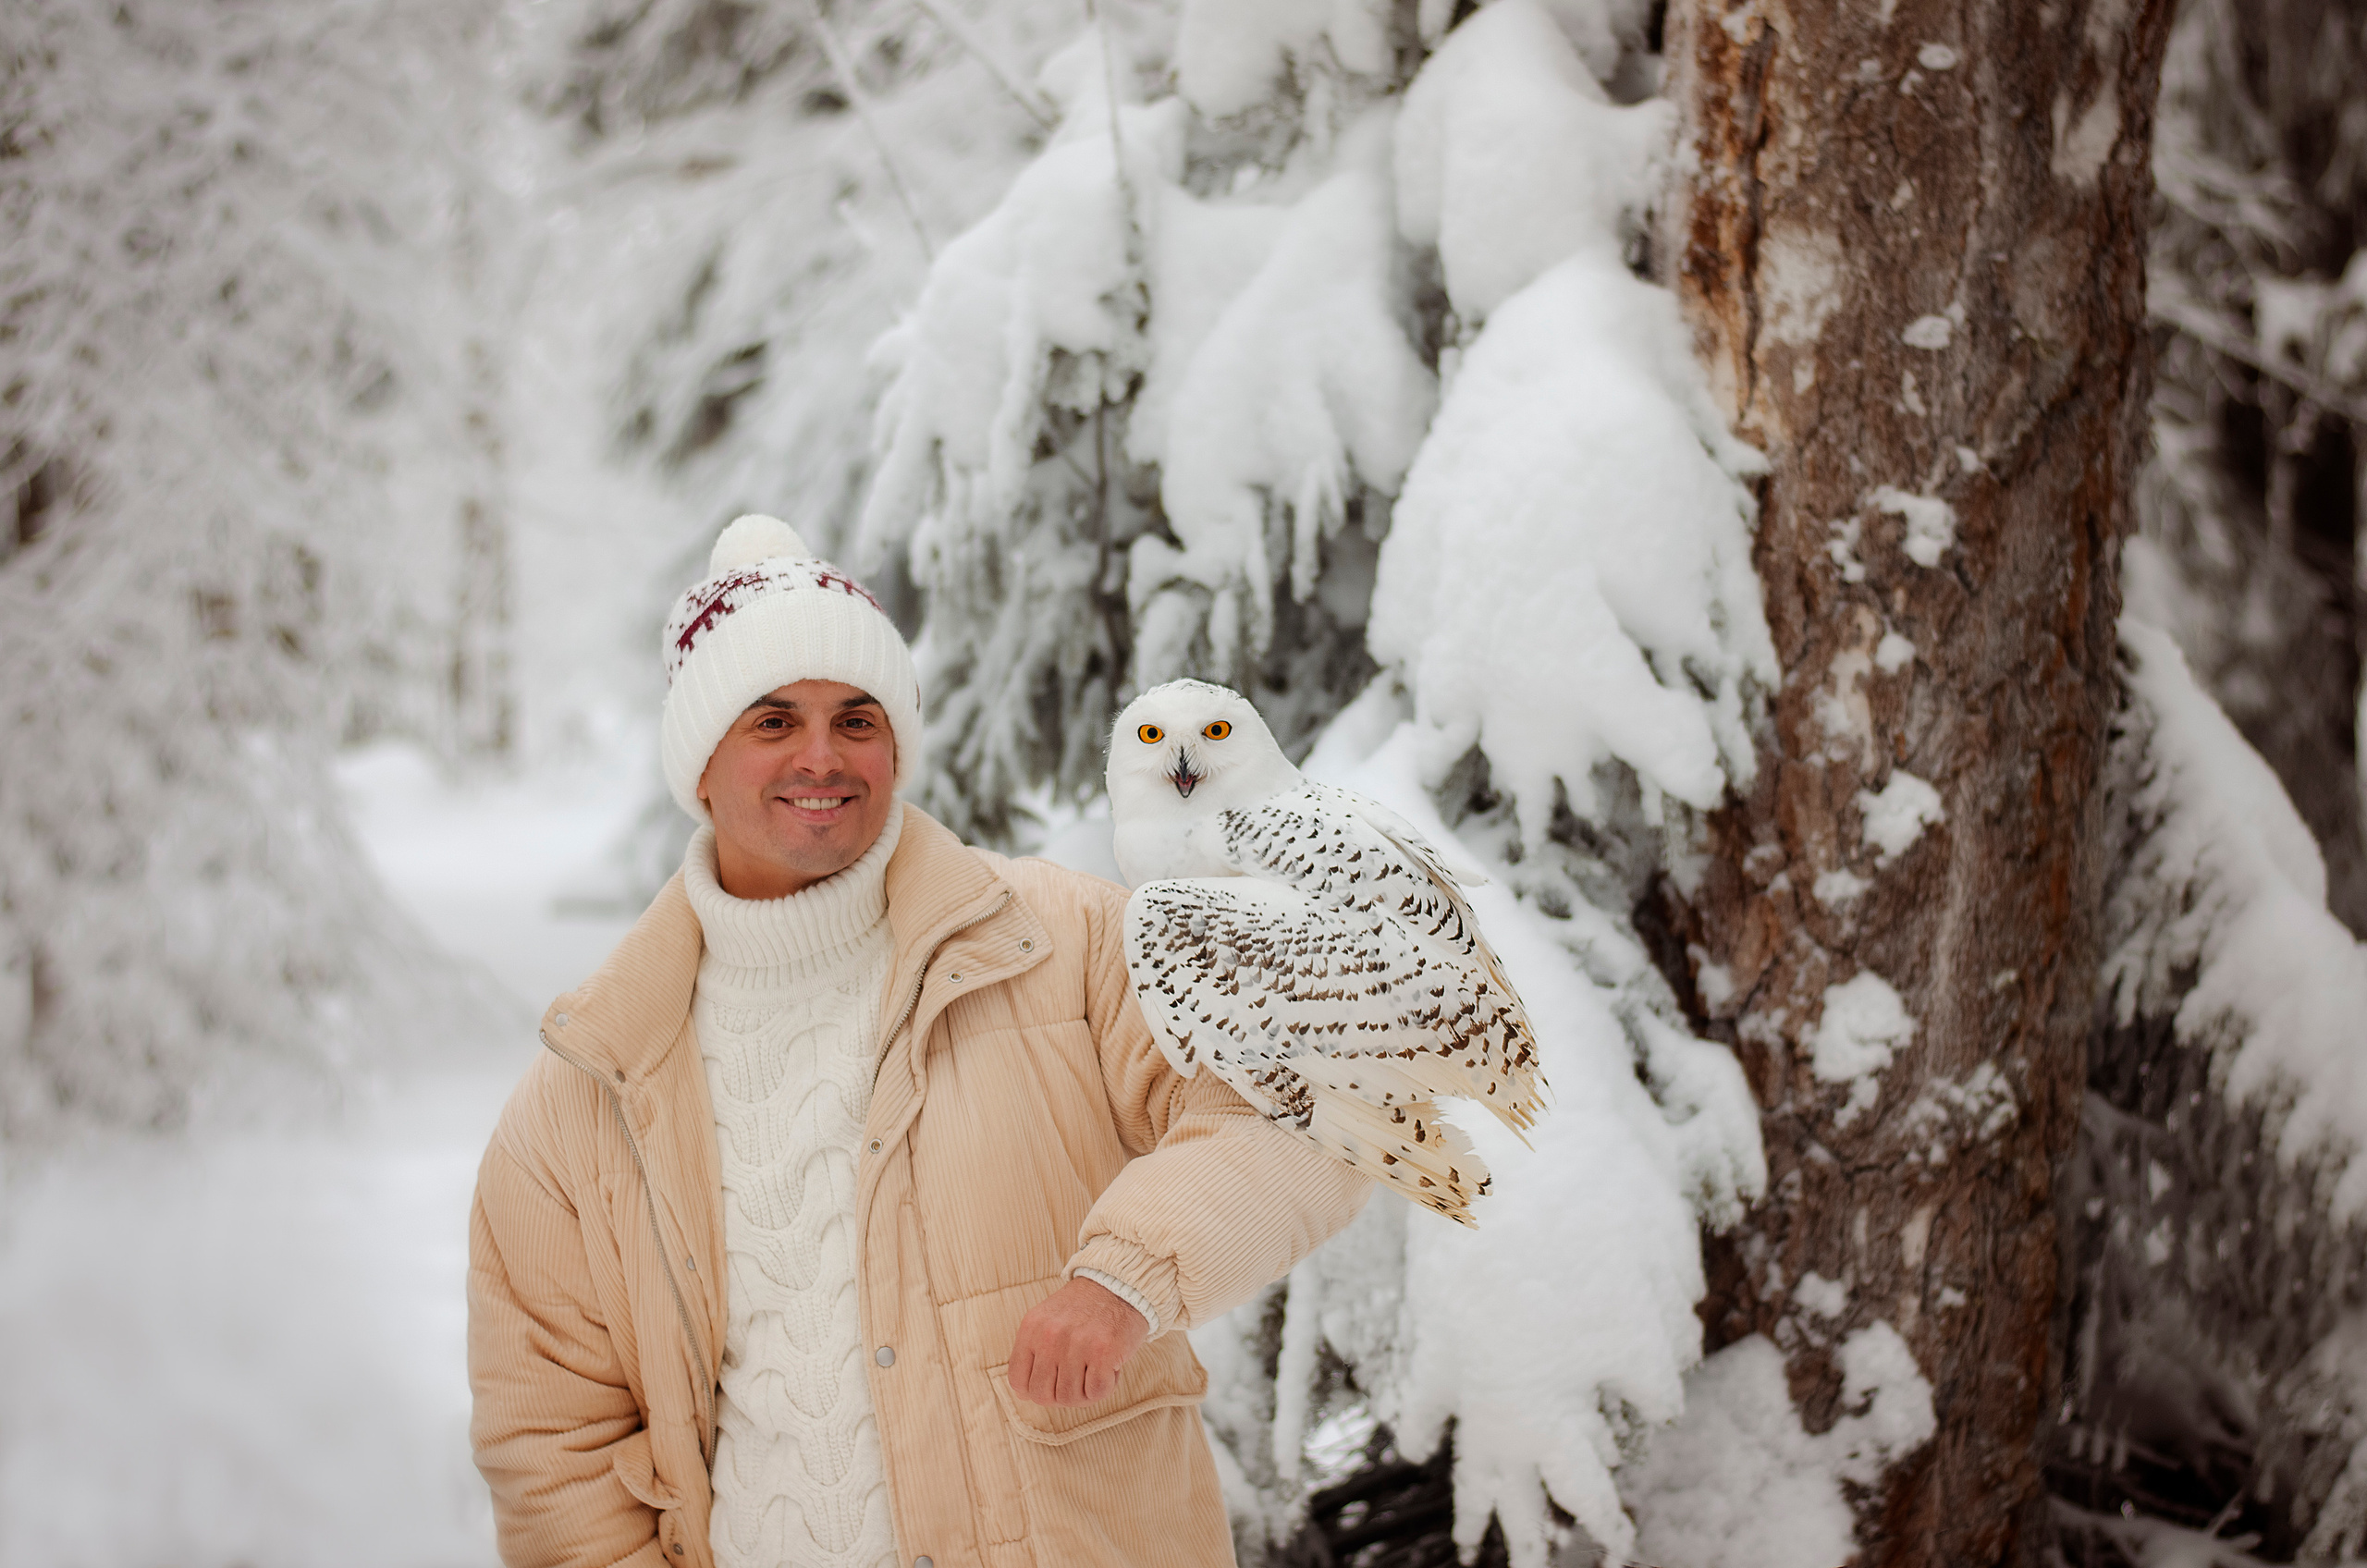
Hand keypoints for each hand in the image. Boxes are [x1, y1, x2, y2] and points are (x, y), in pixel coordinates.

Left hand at [1007, 1277, 1149, 1407]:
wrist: (1120, 1284)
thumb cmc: (1084, 1308)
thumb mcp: (1048, 1320)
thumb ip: (1033, 1353)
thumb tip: (1023, 1395)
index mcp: (1031, 1328)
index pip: (1017, 1381)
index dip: (1034, 1391)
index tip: (1051, 1383)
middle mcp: (1050, 1336)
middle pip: (1042, 1395)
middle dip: (1061, 1395)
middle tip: (1077, 1379)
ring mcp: (1077, 1344)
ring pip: (1070, 1399)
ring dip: (1085, 1392)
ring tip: (1094, 1369)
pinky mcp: (1103, 1351)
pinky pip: (1097, 1393)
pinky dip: (1106, 1386)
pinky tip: (1110, 1368)